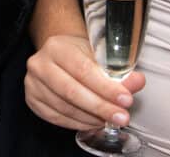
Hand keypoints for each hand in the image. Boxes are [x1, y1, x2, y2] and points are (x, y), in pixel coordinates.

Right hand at [25, 34, 144, 130]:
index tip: (125, 99)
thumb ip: (119, 70)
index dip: (106, 88)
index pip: (83, 70)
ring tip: (110, 120)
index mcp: (57, 47)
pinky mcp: (32, 100)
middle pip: (72, 91)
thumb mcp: (99, 55)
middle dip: (101, 107)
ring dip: (91, 118)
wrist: (58, 53)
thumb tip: (137, 82)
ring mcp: (33, 83)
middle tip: (121, 117)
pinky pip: (57, 118)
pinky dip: (78, 123)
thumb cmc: (79, 53)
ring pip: (64, 108)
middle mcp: (40, 64)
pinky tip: (93, 122)